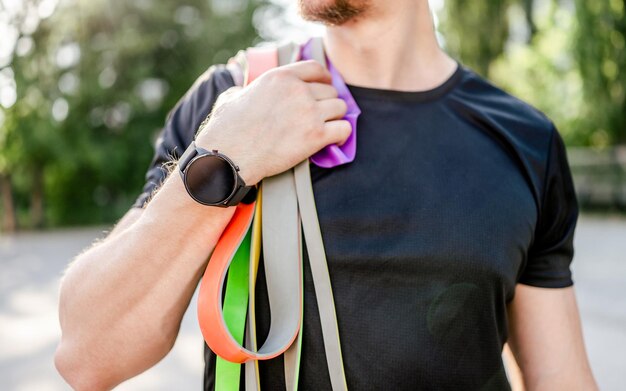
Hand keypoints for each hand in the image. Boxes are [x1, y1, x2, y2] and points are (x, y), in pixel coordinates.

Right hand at [195, 60, 350, 184]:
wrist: (230, 156)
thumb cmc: (227, 130)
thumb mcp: (233, 96)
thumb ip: (246, 89)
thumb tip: (241, 91)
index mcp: (280, 77)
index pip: (315, 68)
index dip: (324, 78)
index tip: (325, 86)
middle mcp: (298, 90)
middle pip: (330, 90)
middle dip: (327, 103)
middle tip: (321, 115)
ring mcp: (309, 112)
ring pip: (340, 108)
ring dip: (335, 118)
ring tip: (327, 128)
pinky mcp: (316, 135)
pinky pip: (344, 129)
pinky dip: (342, 135)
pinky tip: (334, 140)